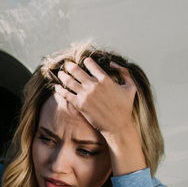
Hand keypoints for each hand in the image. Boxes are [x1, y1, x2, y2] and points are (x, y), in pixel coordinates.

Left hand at [54, 57, 145, 175]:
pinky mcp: (80, 105)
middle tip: (67, 64)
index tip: (83, 61)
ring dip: (63, 76)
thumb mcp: (130, 86)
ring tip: (60, 73)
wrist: (117, 125)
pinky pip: (66, 94)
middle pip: (77, 71)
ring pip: (69, 81)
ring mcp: (86, 95)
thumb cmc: (125, 106)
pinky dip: (60, 89)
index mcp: (105, 79)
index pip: (91, 64)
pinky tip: (57, 87)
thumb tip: (111, 63)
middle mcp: (94, 85)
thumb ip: (124, 72)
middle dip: (70, 66)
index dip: (86, 61)